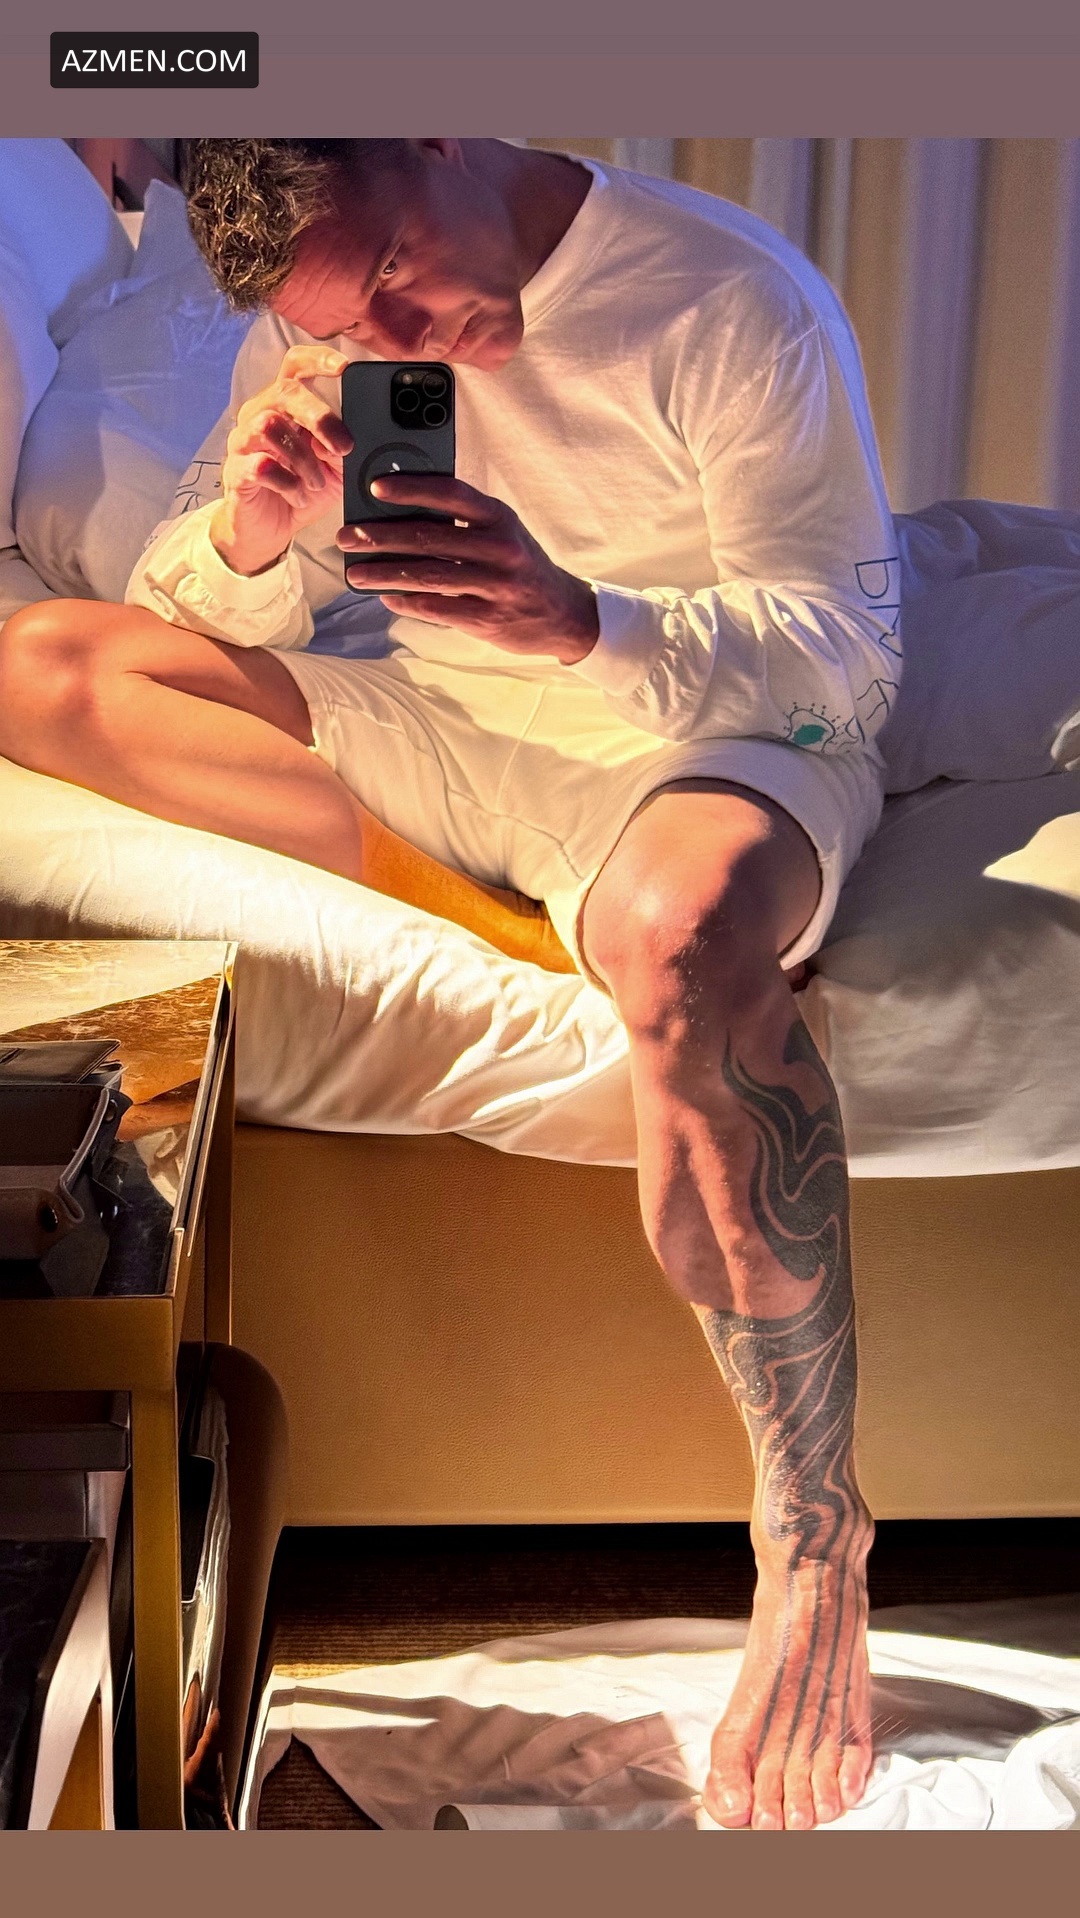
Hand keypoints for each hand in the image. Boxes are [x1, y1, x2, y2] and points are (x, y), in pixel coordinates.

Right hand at [210, 344, 352, 577]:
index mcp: (286, 406)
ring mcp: (244, 441)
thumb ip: (343, 449)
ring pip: (269, 425)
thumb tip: (343, 438)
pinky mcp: (236, 470)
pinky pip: (260, 464)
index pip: (295, 366)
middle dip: (319, 416)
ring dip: (303, 457)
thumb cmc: (301, 491)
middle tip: (343, 447)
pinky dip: (287, 482)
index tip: (344, 367)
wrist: (269, 531)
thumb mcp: (335, 469)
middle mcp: (260, 414)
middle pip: (285, 391)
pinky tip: (297, 495)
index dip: (318, 360)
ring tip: (316, 482)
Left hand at [337, 475, 599, 665]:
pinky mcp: (488, 618)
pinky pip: (438, 608)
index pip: (450, 493)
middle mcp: (499, 547)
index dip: (411, 489)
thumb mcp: (502, 532)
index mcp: (499, 517)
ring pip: (428, 576)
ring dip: (385, 574)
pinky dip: (407, 602)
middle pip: (429, 538)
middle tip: (347, 538)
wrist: (564, 614)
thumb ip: (463, 520)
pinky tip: (386, 597)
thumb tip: (402, 512)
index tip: (375, 487)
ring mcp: (495, 585)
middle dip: (380, 537)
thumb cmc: (520, 565)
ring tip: (355, 574)